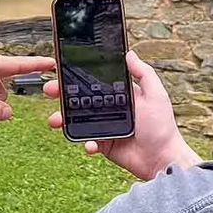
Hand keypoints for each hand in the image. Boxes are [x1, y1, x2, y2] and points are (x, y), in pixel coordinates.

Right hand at [45, 50, 201, 180]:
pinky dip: (85, 142)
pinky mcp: (103, 144)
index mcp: (120, 95)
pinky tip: (90, 144)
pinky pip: (87, 141)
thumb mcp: (155, 94)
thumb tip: (129, 53)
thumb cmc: (162, 126)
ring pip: (78, 120)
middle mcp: (110, 109)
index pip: (95, 81)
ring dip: (63, 118)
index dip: (79, 75)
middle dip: (62, 93)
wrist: (162, 159)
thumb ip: (143, 73)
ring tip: (55, 119)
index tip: (63, 68)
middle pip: (81, 98)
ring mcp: (104, 127)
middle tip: (50, 90)